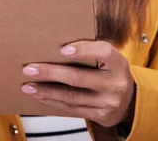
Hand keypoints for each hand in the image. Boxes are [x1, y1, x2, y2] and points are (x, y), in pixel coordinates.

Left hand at [21, 41, 135, 127]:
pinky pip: (72, 108)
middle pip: (78, 77)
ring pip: (71, 96)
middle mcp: (115, 83)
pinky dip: (53, 101)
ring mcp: (108, 102)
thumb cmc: (111, 72)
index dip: (83, 49)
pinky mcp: (100, 115)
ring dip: (46, 90)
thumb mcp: (109, 59)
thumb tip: (56, 43)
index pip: (103, 52)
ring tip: (28, 86)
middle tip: (29, 69)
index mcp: (118, 63)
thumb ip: (91, 51)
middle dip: (50, 72)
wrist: (129, 100)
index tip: (62, 49)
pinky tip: (40, 95)